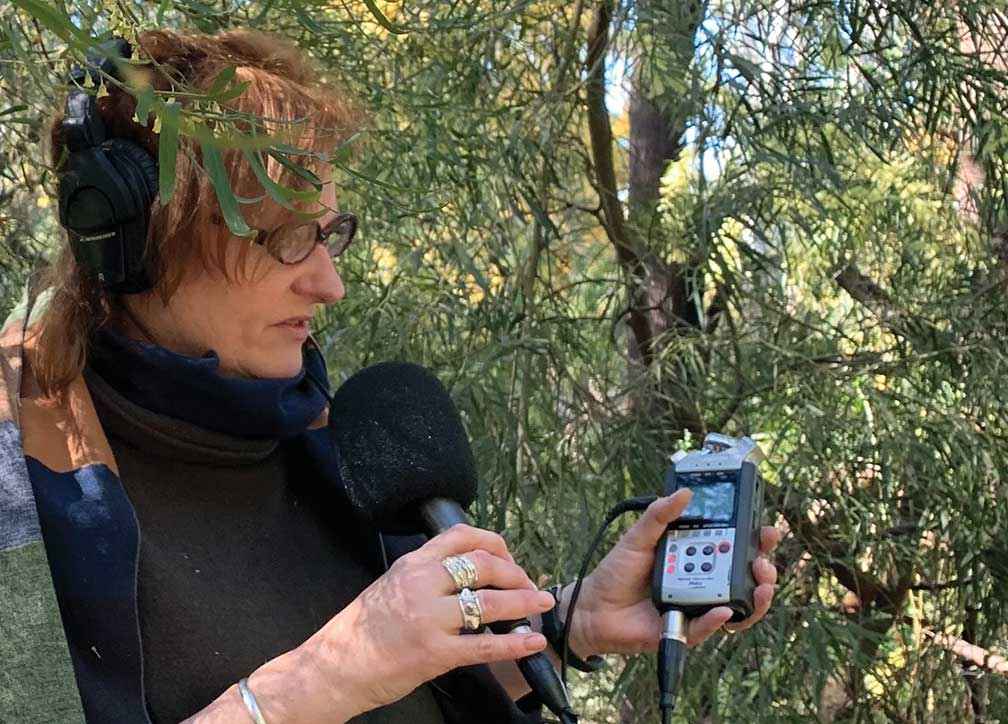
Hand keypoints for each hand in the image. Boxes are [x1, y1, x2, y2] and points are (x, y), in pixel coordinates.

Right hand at [298, 523, 553, 718]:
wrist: (334, 666)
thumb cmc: (361, 630)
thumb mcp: (391, 585)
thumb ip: (425, 575)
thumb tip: (464, 574)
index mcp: (412, 564)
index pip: (462, 536)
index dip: (495, 543)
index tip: (510, 556)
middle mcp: (422, 583)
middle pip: (484, 565)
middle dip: (517, 574)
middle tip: (530, 585)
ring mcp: (429, 618)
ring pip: (490, 602)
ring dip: (524, 603)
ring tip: (542, 605)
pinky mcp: (434, 653)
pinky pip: (484, 646)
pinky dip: (514, 644)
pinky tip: (532, 643)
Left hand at [571, 490, 780, 655]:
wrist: (593, 608)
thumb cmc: (616, 572)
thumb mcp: (637, 538)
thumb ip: (659, 515)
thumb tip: (684, 492)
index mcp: (693, 555)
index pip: (732, 547)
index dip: (754, 540)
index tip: (768, 531)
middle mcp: (700, 581)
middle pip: (743, 577)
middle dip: (762, 569)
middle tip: (763, 562)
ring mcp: (696, 606)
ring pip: (737, 606)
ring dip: (754, 598)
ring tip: (759, 587)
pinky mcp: (685, 631)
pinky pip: (707, 628)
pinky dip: (717, 619)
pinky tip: (724, 609)